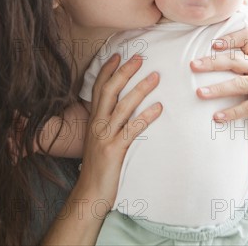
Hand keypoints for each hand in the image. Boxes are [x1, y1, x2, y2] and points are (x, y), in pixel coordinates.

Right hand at [76, 54, 161, 206]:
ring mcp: (104, 137)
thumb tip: (120, 109)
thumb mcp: (97, 140)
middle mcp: (96, 124)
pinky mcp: (114, 150)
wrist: (89, 193)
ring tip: (156, 77)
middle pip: (109, 90)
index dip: (107, 70)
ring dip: (140, 89)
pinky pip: (132, 129)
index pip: (98, 88)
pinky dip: (146, 116)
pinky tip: (159, 108)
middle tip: (139, 58)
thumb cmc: (97, 167)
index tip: (118, 54)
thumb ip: (106, 123)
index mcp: (93, 120)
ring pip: (122, 106)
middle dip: (124, 72)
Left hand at [191, 28, 247, 142]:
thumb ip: (230, 73)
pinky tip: (216, 116)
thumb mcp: (244, 83)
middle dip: (213, 63)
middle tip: (193, 66)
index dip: (231, 38)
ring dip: (218, 89)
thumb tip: (195, 67)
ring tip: (199, 93)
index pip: (247, 38)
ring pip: (241, 84)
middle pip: (237, 60)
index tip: (212, 45)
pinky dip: (231, 112)